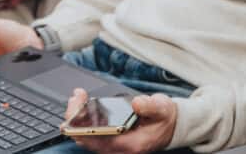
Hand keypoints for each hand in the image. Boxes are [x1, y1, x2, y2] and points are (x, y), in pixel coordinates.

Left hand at [63, 88, 177, 153]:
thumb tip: (136, 103)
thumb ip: (150, 106)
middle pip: (86, 140)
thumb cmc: (164, 119)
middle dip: (76, 118)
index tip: (79, 109)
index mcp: (130, 144)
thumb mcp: (163, 109)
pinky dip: (83, 121)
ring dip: (77, 119)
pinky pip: (89, 135)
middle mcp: (118, 150)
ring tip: (78, 99)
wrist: (170, 127)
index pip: (99, 140)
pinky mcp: (109, 142)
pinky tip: (83, 106)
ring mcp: (112, 147)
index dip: (84, 127)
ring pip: (85, 138)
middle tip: (76, 97)